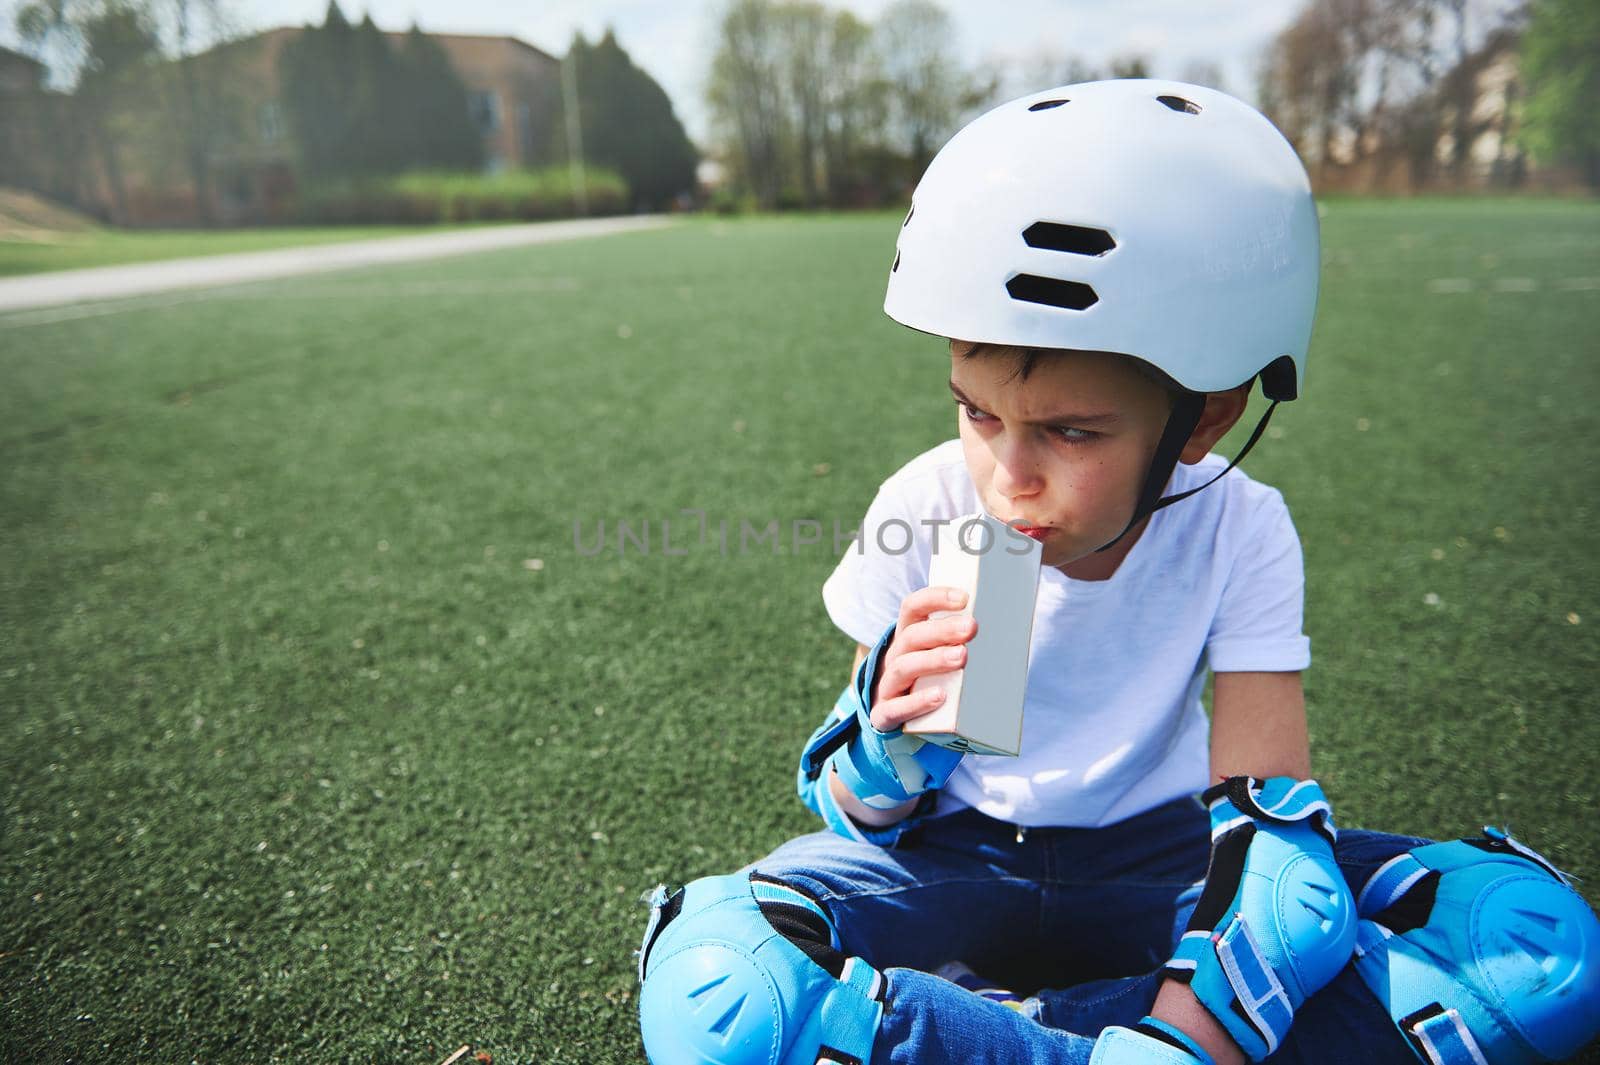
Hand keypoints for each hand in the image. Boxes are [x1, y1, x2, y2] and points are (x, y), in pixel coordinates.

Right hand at [870, 585, 977, 731]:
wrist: (897, 718)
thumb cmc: (929, 681)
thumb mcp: (940, 657)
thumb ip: (964, 645)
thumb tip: (1012, 635)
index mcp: (908, 636)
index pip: (913, 607)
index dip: (935, 598)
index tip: (964, 598)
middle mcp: (895, 656)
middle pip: (912, 636)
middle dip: (942, 630)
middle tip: (972, 628)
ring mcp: (887, 685)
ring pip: (903, 667)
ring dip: (933, 660)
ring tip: (961, 657)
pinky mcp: (885, 714)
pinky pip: (896, 708)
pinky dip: (917, 702)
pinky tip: (940, 697)